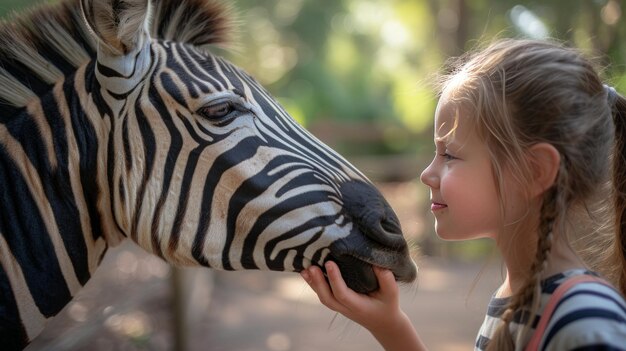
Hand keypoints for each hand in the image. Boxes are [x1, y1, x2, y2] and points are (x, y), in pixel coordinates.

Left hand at [301, 261, 426, 350]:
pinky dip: (313, 283)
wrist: (383, 323)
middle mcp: (346, 308)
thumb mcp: (392, 293)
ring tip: (305, 268)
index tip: (330, 263)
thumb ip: (386, 279)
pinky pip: (323, 293)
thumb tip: (376, 263)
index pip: (342, 294)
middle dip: (318, 283)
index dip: (334, 279)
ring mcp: (340, 307)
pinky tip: (306, 272)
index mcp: (358, 306)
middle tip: (311, 267)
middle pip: (327, 298)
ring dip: (313, 283)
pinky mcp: (337, 302)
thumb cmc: (388, 305)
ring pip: (323, 297)